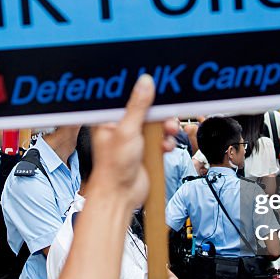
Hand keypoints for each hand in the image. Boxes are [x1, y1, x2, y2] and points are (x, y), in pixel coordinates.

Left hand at [88, 75, 155, 209]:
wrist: (121, 195)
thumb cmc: (113, 167)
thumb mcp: (126, 131)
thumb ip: (138, 106)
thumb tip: (145, 83)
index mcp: (111, 118)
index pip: (129, 97)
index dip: (143, 92)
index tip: (157, 88)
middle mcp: (123, 126)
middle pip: (147, 110)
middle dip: (159, 113)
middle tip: (165, 116)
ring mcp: (135, 138)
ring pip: (156, 124)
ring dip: (165, 128)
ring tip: (168, 132)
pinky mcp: (146, 150)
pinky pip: (161, 139)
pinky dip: (166, 142)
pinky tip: (164, 147)